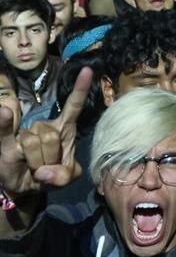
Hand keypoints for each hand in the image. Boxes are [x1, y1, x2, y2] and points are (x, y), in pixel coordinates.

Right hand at [0, 68, 92, 196]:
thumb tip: (43, 173)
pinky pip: (6, 130)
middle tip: (47, 166)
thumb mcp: (64, 178)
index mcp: (64, 129)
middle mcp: (45, 126)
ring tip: (34, 167)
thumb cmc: (50, 174)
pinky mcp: (7, 142)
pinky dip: (4, 121)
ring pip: (33, 142)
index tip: (87, 70)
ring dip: (36, 161)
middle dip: (50, 158)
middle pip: (51, 136)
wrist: (26, 187)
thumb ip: (63, 176)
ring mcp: (25, 133)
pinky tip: (4, 112)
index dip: (80, 89)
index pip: (73, 106)